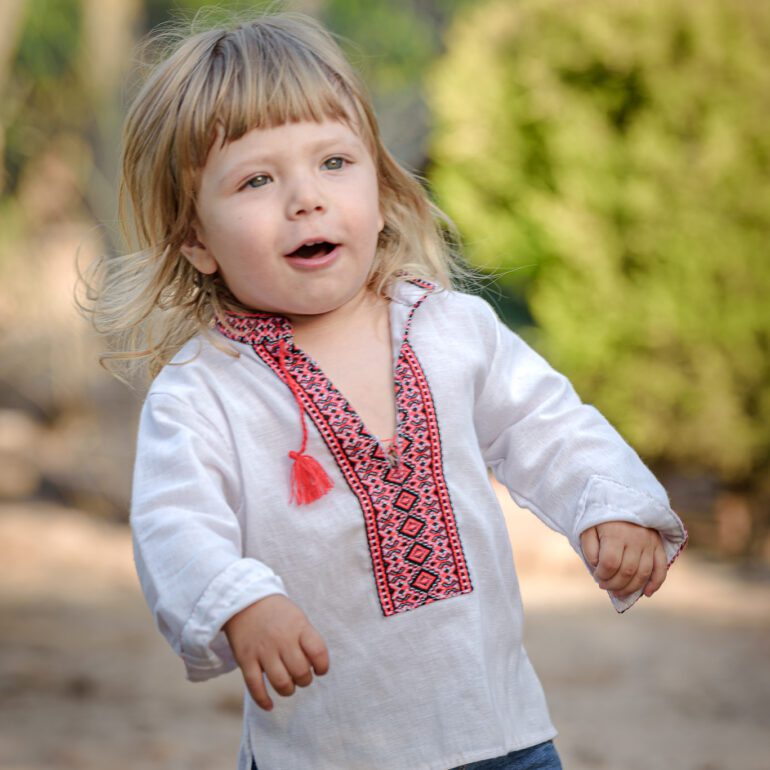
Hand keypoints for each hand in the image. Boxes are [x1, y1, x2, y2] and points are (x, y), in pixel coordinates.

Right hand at [223, 594, 328, 710]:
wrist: (243, 601)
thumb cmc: (276, 612)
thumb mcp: (297, 617)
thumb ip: (306, 638)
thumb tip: (315, 666)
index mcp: (298, 627)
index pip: (318, 651)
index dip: (323, 666)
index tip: (320, 670)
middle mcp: (282, 639)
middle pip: (300, 671)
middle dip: (304, 680)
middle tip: (301, 677)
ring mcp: (263, 650)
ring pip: (280, 682)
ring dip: (288, 690)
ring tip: (288, 686)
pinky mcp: (245, 660)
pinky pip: (255, 686)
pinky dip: (263, 700)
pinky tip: (270, 705)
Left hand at [580, 521, 666, 598]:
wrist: (623, 496)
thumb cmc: (601, 515)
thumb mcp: (588, 527)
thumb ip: (589, 548)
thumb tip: (597, 567)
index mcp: (616, 534)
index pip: (610, 563)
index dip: (602, 575)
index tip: (597, 577)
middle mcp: (635, 539)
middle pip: (627, 571)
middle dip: (614, 584)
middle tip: (605, 586)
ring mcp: (649, 542)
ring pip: (643, 573)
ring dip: (631, 588)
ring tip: (619, 593)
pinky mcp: (658, 544)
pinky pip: (661, 567)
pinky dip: (655, 583)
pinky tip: (646, 593)